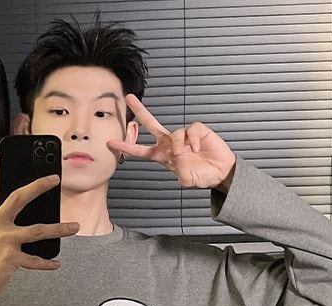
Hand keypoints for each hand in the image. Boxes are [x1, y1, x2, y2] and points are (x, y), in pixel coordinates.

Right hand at [0, 158, 79, 305]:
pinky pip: (34, 260)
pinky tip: (56, 263)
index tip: (2, 157)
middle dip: (38, 186)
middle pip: (18, 197)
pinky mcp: (9, 258)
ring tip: (75, 227)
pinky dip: (47, 263)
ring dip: (59, 228)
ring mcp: (3, 241)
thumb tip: (19, 217)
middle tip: (55, 178)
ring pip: (37, 230)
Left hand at [107, 94, 235, 190]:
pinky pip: (191, 131)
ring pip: (175, 133)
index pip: (140, 150)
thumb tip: (176, 155)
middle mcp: (169, 143)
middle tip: (128, 98)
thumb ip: (179, 171)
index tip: (111, 143)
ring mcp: (183, 136)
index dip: (126, 147)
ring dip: (179, 145)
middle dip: (140, 111)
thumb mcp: (187, 180)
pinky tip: (198, 148)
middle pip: (151, 124)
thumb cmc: (201, 176)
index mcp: (162, 156)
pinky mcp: (197, 130)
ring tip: (187, 154)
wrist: (220, 172)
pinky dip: (194, 140)